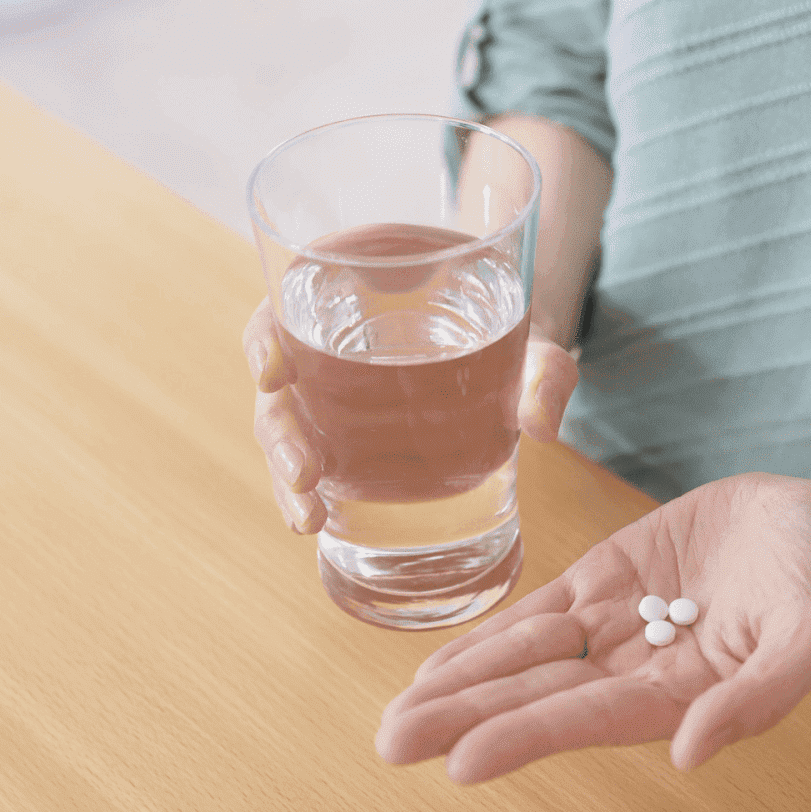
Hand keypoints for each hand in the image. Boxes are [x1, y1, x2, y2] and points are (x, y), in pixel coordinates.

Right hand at [242, 297, 579, 532]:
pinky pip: (313, 458)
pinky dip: (306, 491)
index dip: (266, 338)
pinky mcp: (344, 435)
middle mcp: (329, 342)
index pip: (288, 303)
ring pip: (288, 430)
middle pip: (280, 385)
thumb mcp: (533, 342)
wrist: (513, 345)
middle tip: (304, 473)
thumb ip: (544, 374)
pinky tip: (314, 521)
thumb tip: (543, 426)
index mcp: (353, 289)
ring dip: (286, 474)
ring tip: (307, 518)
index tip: (271, 373)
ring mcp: (332, 393)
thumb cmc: (512, 326)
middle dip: (281, 434)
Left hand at [375, 473, 810, 782]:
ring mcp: (614, 624)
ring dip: (462, 685)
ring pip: (525, 657)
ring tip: (397, 714)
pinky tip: (439, 666)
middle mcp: (635, 668)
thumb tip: (690, 754)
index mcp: (680, 692)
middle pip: (538, 695)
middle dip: (465, 719)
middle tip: (391, 743)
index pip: (589, 717)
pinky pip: (537, 612)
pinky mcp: (605, 580)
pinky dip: (489, 638)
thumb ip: (759, 697)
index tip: (460, 761)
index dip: (524, 735)